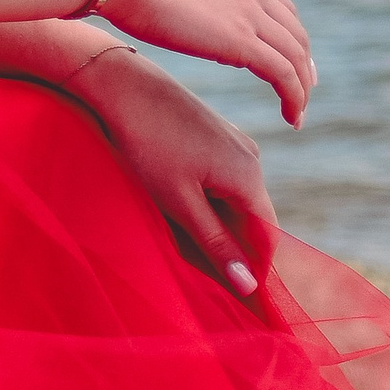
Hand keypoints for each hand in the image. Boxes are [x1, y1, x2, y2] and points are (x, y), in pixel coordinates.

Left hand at [67, 47, 279, 296]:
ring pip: (234, 201)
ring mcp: (234, 143)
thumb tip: (249, 284)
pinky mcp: (214, 135)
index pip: (267, 239)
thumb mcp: (179, 202)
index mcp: (249, 176)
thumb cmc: (146, 144)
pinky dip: (208, 203)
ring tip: (189, 250)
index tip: (244, 303)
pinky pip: (221, 181)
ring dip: (217, 228)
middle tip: (211, 284)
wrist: (122, 85)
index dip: (255, 272)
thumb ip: (215, 243)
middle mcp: (251, 158)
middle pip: (251, 220)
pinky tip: (181, 212)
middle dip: (233, 251)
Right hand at [91, 0, 313, 125]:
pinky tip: (292, 117)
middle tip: (305, 88)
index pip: (279, 5)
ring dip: (302, 87)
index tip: (289, 57)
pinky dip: (294, 98)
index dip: (289, 34)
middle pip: (295, 31)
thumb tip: (179, 8)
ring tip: (298, 111)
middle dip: (303, 62)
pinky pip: (283, 75)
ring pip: (295, 56)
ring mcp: (249, 14)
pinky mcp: (242, 42)